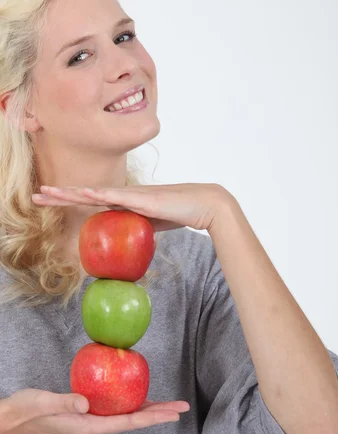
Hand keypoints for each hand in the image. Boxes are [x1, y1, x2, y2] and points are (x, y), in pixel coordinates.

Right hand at [0, 389, 189, 433]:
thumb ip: (65, 403)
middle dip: (159, 414)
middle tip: (182, 407)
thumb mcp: (44, 403)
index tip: (172, 414)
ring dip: (150, 410)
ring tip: (170, 405)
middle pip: (135, 420)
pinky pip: (118, 409)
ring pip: (128, 415)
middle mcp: (96, 426)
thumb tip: (86, 403)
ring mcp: (94, 421)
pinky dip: (133, 403)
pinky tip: (140, 397)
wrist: (16, 416)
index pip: (128, 422)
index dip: (152, 416)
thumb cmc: (29, 410)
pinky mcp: (90, 413)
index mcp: (90, 427)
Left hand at [32, 182, 234, 231]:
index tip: (50, 200)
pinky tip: (84, 192)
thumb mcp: (153, 223)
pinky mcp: (143, 199)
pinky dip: (99, 194)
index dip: (70, 198)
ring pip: (94, 193)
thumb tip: (129, 241)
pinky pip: (117, 197)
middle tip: (37, 196)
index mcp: (124, 201)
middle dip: (60, 195)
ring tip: (47, 193)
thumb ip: (138, 227)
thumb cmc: (181, 212)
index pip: (91, 199)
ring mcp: (132, 195)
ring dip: (70, 193)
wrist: (204, 205)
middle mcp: (124, 195)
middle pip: (85, 193)